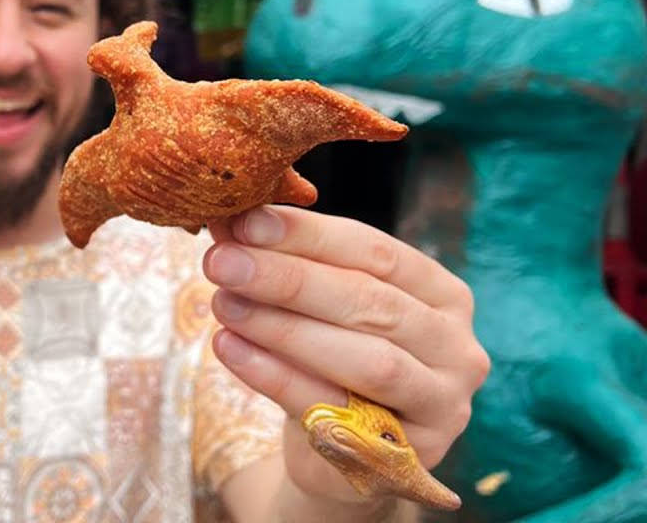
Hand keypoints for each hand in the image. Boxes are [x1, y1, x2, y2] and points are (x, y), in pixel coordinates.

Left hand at [203, 205, 489, 503]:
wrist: (340, 450)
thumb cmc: (331, 362)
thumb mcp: (318, 308)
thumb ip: (287, 265)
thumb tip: (229, 224)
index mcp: (441, 293)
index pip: (375, 251)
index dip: (308, 235)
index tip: (245, 223)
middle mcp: (456, 346)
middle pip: (369, 302)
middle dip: (289, 279)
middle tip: (223, 262)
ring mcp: (442, 404)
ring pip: (365, 359)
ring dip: (284, 328)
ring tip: (223, 304)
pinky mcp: (410, 456)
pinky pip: (338, 409)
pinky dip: (277, 377)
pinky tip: (230, 349)